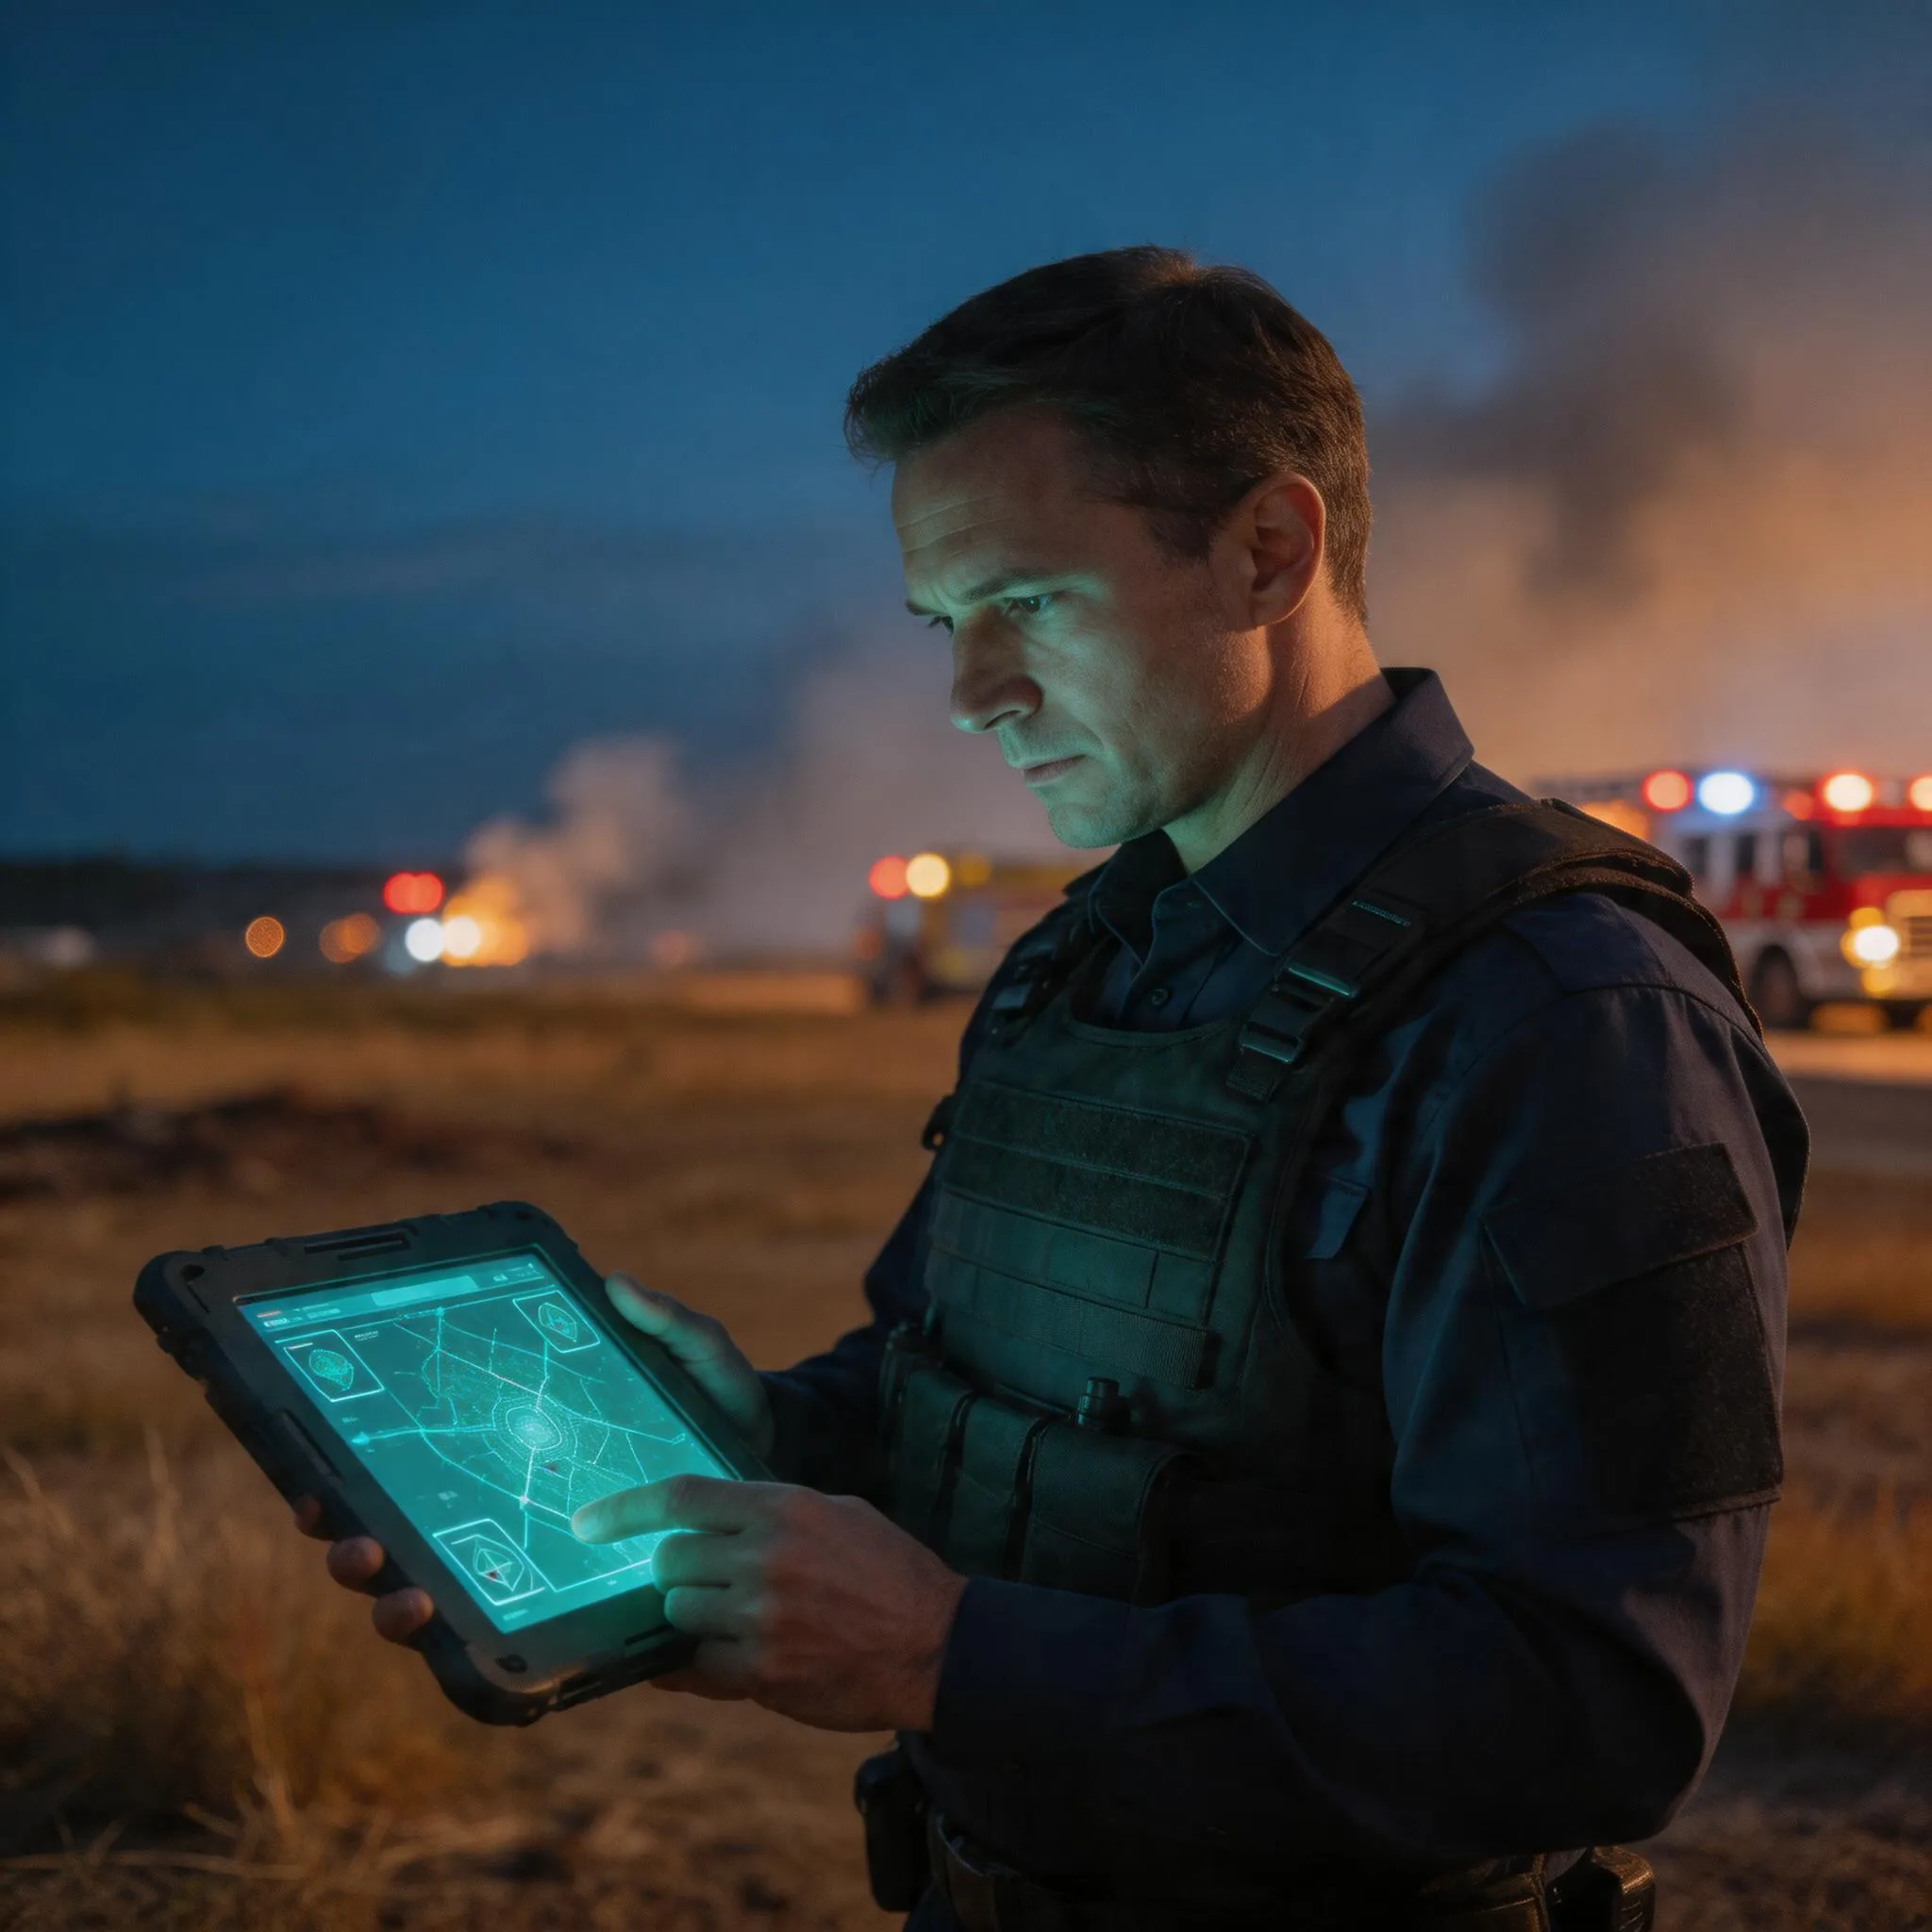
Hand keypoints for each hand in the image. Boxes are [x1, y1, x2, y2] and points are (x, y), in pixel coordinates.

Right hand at [295, 1272, 772, 1644]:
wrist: (766, 1480)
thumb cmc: (718, 1415)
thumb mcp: (699, 1362)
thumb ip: (667, 1324)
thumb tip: (619, 1283)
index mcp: (505, 1449)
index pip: (407, 1467)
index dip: (346, 1476)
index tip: (316, 1476)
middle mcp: (498, 1512)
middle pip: (395, 1540)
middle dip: (353, 1548)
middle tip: (352, 1543)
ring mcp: (525, 1566)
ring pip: (430, 1597)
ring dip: (395, 1606)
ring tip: (406, 1600)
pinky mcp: (564, 1609)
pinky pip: (503, 1638)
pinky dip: (465, 1647)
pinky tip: (457, 1639)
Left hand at [572, 1476, 965, 1731]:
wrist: (938, 1645)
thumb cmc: (890, 1572)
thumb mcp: (838, 1513)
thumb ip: (773, 1512)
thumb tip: (711, 1518)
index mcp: (784, 1509)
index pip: (683, 1499)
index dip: (625, 1509)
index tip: (587, 1522)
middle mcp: (765, 1560)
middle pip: (670, 1560)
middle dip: (675, 1570)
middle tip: (701, 1578)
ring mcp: (760, 1620)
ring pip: (678, 1612)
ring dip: (692, 1614)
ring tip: (733, 1616)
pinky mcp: (762, 1675)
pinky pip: (695, 1666)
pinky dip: (695, 1661)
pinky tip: (709, 1659)